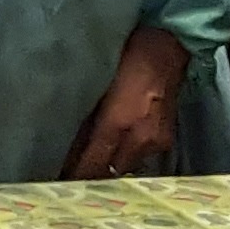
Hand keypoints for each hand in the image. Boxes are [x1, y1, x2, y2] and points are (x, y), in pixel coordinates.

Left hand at [65, 27, 191, 178]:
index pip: (93, 161)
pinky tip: (118, 152)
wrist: (168, 46)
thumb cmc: (127, 58)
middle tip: (72, 177)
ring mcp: (155, 141)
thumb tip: (73, 145)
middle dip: (92, 175)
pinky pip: (141, 157)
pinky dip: (127, 157)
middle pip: (110, 171)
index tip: (61, 182)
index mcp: (117, 122)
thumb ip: (88, 119)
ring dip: (110, 168)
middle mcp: (138, 138)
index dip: (76, 174)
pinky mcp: (165, 139)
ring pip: (126, 166)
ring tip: (93, 166)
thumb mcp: (99, 85)